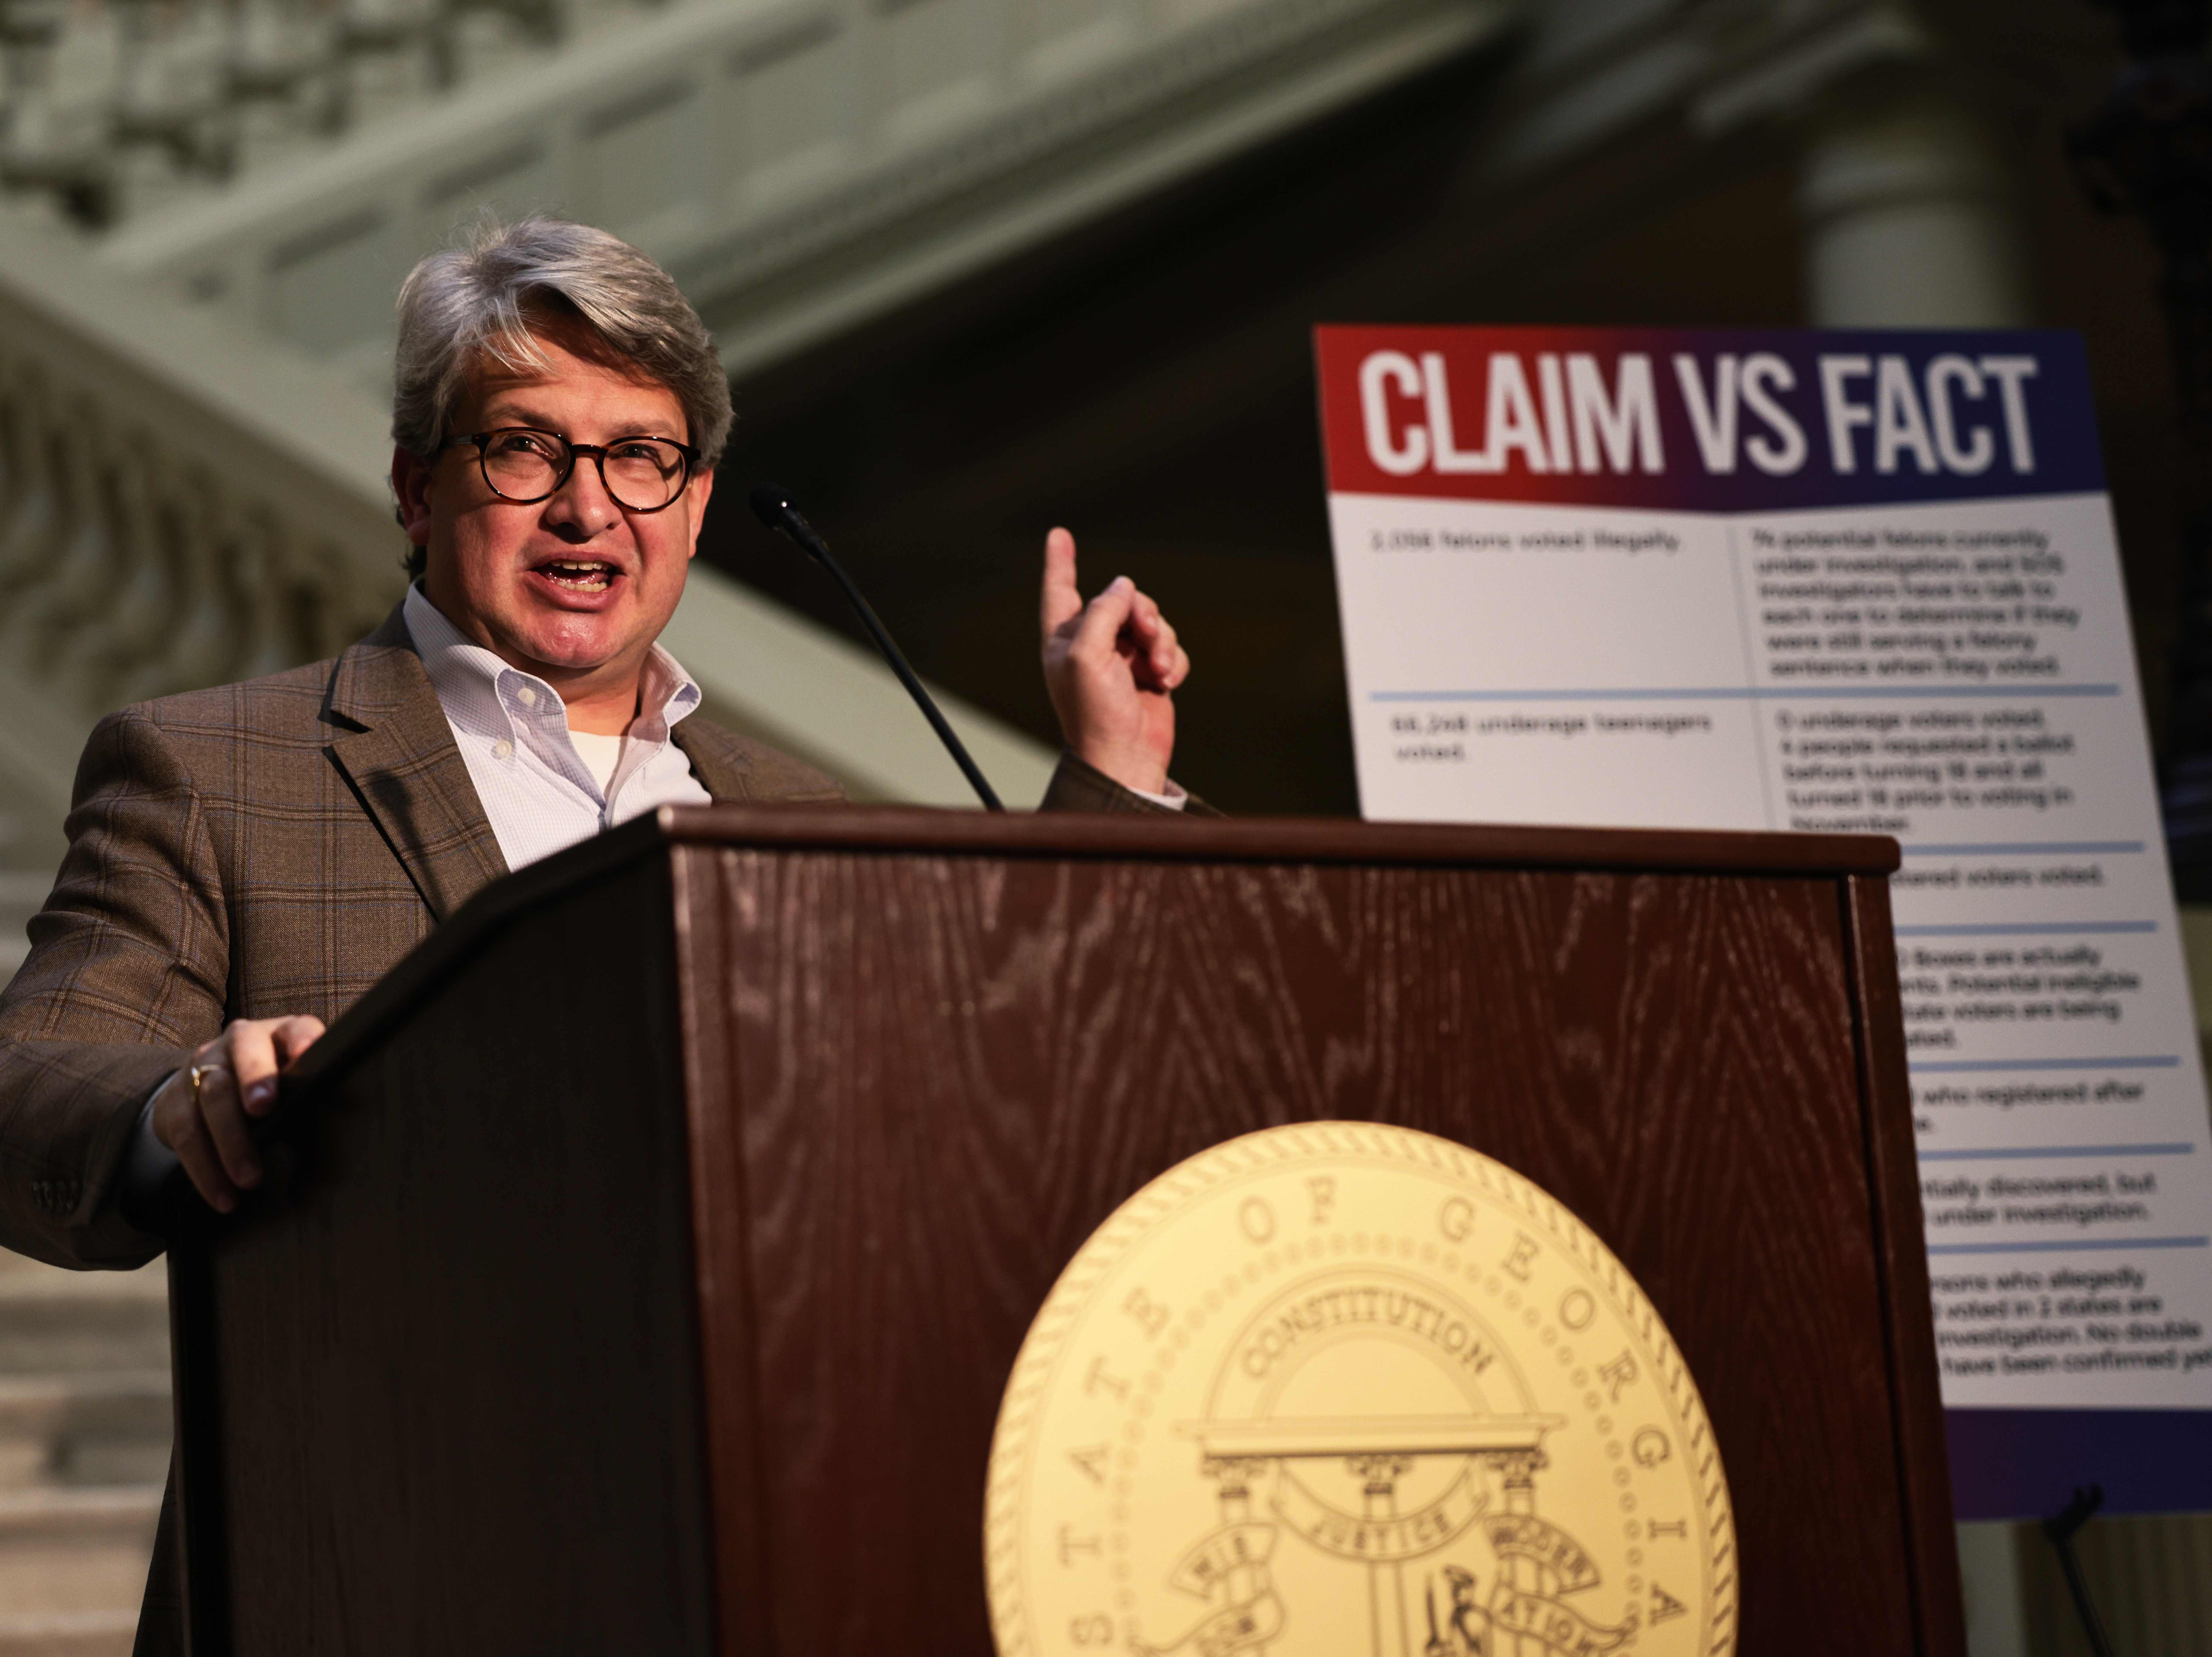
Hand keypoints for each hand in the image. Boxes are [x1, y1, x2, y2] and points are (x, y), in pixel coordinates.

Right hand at [151, 1015, 325, 1211]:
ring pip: (212, 1096)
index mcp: (277, 1034)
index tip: (307, 1054)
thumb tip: (352, 1114)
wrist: (203, 1083)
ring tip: (249, 1179)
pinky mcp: (176, 1100)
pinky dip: (205, 1170)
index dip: (301, 1038)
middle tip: (264, 1110)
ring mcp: (202, 1068)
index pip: (294, 1028)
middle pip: (244, 1054)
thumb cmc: (269, 1086)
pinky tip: (223, 1196)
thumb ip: (313, 1090)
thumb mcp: (293, 1079)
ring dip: (231, 1141)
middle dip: (254, 1080)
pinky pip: (186, 1134)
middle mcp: (237, 1042)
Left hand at [1039, 527, 1188, 795]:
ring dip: (1162, 642)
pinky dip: (1174, 662)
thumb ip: (1103, 612)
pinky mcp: (1151, 674)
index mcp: (1065, 638)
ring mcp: (1123, 659)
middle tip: (1147, 636)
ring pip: (1152, 623)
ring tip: (1159, 670)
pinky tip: (1167, 683)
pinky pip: (1171, 649)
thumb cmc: (1095, 713)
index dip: (1060, 562)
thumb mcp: (1087, 655)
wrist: (1126, 757)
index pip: (1060, 590)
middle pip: (1123, 601)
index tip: (1059, 534)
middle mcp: (1093, 644)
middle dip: (1142, 614)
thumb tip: (1123, 587)